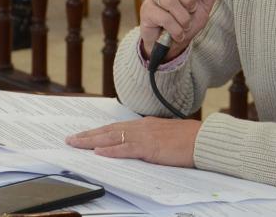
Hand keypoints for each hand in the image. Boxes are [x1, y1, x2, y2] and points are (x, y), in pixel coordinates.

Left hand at [65, 117, 201, 167]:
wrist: (203, 139)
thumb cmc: (189, 139)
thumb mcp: (165, 136)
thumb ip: (150, 138)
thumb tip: (139, 145)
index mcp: (145, 124)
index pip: (116, 127)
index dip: (99, 131)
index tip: (85, 134)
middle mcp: (142, 126)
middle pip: (109, 130)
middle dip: (88, 134)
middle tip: (71, 139)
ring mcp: (145, 136)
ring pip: (112, 137)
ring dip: (92, 140)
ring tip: (76, 143)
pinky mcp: (150, 147)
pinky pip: (126, 148)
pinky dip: (111, 150)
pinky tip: (98, 151)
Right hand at [140, 0, 223, 59]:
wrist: (173, 44)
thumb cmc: (187, 22)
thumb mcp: (203, 6)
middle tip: (192, 10)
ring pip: (170, 1)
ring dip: (183, 18)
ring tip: (185, 26)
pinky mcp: (146, 11)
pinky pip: (163, 17)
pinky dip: (175, 28)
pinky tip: (178, 34)